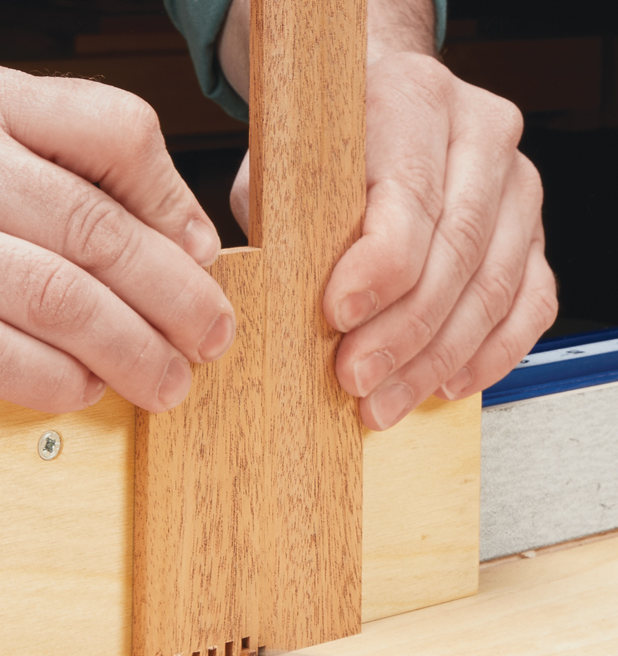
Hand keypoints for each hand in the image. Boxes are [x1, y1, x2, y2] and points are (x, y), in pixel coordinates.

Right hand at [0, 60, 233, 412]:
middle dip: (173, 298)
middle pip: (93, 229)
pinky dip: (50, 380)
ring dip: (128, 350)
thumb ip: (59, 167)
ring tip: (167, 380)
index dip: (176, 205)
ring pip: (51, 297)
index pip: (113, 130)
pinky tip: (81, 390)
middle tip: (210, 338)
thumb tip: (174, 242)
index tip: (200, 261)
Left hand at [231, 52, 556, 429]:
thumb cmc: (324, 149)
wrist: (380, 114)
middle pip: (456, 252)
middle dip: (402, 332)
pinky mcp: (532, 231)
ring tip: (385, 400)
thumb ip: (285, 219)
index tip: (338, 316)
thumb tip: (278, 295)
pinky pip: (530, 303)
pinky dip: (489, 354)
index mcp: (412, 101)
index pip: (410, 197)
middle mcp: (479, 135)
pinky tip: (444, 382)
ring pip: (494, 287)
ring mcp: (516, 184)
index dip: (378, 269)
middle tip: (356, 378)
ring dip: (436, 359)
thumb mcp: (280, 168)